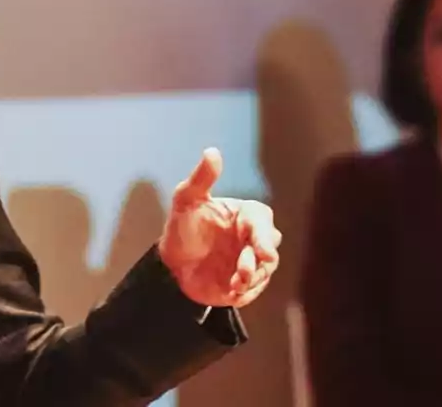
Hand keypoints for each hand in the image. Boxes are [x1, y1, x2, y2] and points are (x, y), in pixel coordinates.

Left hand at [158, 148, 280, 307]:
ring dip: (252, 275)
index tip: (262, 249)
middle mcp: (253, 237)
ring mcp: (252, 261)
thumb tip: (212, 151)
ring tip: (234, 281)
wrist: (171, 267)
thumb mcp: (186, 200)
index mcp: (244, 215)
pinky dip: (247, 290)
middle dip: (261, 257)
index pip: (262, 219)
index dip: (264, 234)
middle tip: (246, 269)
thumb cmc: (181, 228)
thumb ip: (202, 178)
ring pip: (265, 269)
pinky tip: (232, 290)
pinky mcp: (248, 285)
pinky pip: (256, 288)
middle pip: (270, 245)